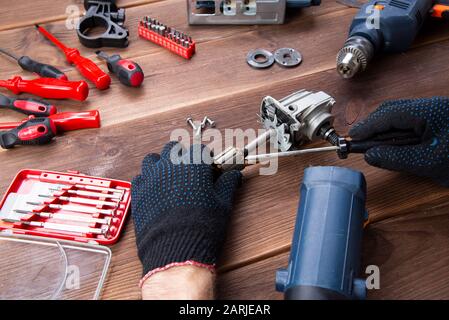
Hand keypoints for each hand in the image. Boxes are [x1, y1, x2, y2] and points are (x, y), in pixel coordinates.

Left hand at [131, 142, 241, 284]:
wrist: (176, 250)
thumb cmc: (202, 227)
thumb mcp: (223, 204)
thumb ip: (228, 184)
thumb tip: (234, 175)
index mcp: (193, 164)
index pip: (199, 149)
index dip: (205, 158)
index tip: (208, 168)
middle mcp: (170, 165)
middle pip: (173, 149)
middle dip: (181, 156)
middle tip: (189, 172)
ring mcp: (150, 177)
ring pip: (153, 159)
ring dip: (161, 164)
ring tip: (170, 178)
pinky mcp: (138, 193)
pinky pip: (140, 177)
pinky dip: (147, 180)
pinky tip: (156, 191)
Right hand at [349, 97, 448, 185]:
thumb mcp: (428, 163)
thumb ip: (396, 158)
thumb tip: (369, 155)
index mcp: (430, 111)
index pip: (389, 114)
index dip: (368, 126)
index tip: (352, 137)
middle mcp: (432, 106)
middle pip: (393, 110)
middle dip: (373, 126)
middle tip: (358, 142)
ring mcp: (436, 112)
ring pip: (401, 115)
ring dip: (384, 129)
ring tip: (373, 146)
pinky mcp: (438, 120)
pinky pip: (411, 121)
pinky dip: (397, 132)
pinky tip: (392, 145)